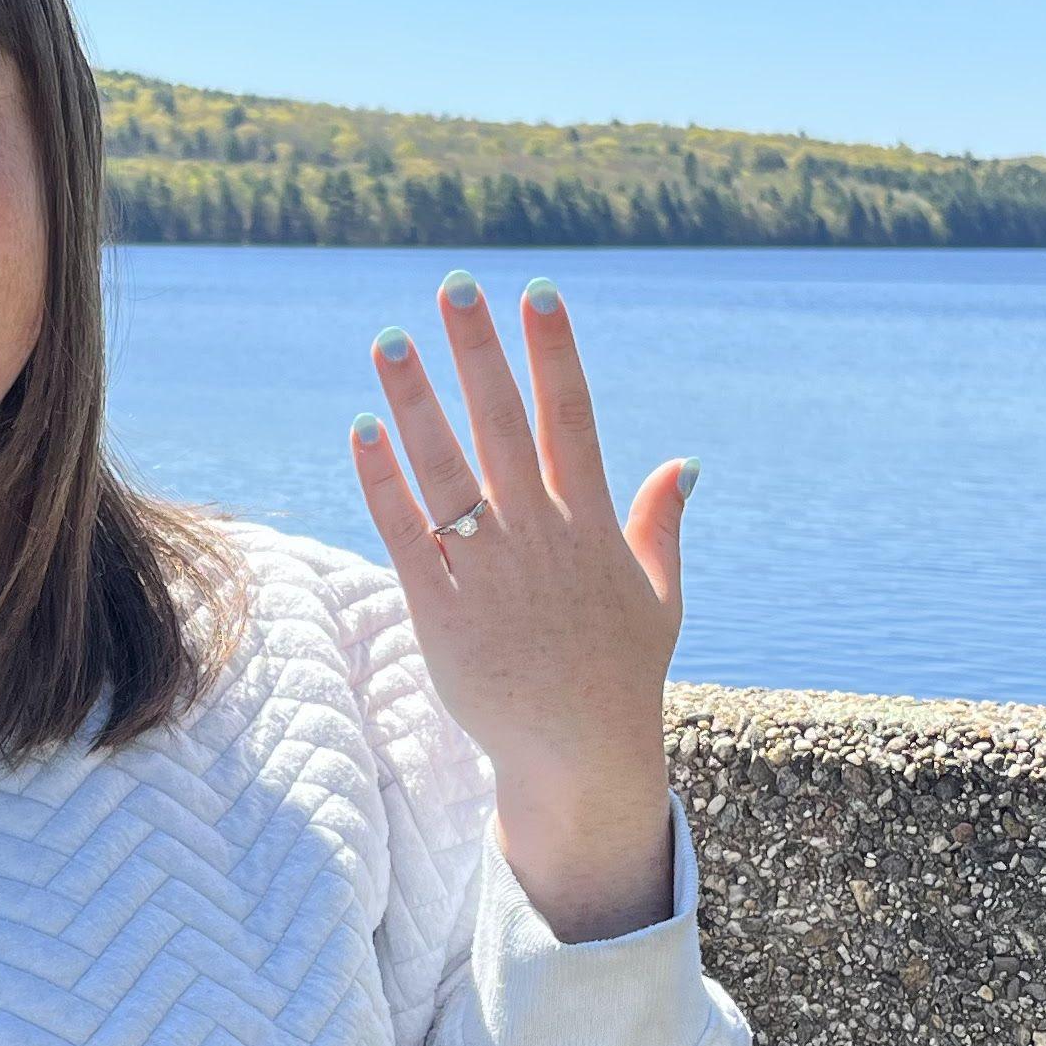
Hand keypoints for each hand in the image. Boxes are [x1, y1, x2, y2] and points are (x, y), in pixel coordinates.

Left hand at [348, 269, 696, 942]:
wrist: (580, 759)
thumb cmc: (620, 677)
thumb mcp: (658, 599)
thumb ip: (660, 526)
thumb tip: (683, 464)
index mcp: (592, 527)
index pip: (572, 420)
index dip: (554, 353)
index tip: (538, 292)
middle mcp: (541, 540)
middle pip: (505, 427)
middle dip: (481, 354)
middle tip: (455, 287)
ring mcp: (491, 575)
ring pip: (447, 472)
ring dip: (417, 403)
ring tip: (391, 340)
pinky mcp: (444, 614)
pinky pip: (408, 536)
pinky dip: (384, 484)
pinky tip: (362, 431)